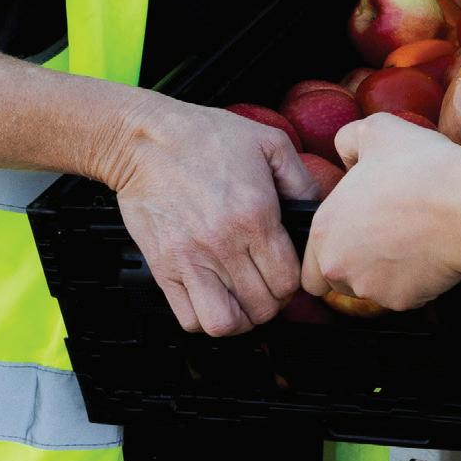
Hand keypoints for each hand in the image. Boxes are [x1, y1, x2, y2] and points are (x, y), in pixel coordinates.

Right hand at [101, 96, 316, 336]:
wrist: (145, 140)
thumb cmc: (205, 137)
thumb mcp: (269, 142)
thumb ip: (301, 178)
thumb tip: (316, 208)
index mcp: (255, 216)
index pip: (288, 280)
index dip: (293, 284)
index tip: (285, 274)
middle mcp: (224, 244)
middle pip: (262, 306)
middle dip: (271, 303)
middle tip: (265, 287)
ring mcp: (191, 260)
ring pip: (225, 323)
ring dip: (239, 320)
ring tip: (240, 302)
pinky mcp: (163, 267)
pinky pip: (188, 318)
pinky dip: (204, 319)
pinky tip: (211, 298)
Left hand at [300, 114, 460, 312]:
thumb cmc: (424, 169)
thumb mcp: (379, 130)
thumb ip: (349, 139)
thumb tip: (347, 152)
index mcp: (324, 229)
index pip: (309, 260)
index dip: (332, 244)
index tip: (357, 229)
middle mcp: (339, 266)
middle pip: (337, 278)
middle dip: (356, 261)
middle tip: (386, 232)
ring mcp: (372, 288)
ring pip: (369, 287)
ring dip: (384, 270)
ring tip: (412, 235)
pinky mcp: (404, 301)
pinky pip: (402, 295)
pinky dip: (414, 279)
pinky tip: (429, 250)